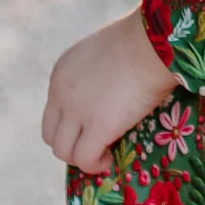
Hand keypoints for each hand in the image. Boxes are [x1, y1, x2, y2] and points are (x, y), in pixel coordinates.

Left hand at [41, 9, 176, 175]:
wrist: (154, 42)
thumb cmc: (143, 40)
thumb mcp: (105, 53)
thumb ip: (97, 72)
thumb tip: (111, 90)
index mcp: (62, 72)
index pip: (53, 110)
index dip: (70, 124)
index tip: (90, 126)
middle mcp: (61, 94)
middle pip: (50, 134)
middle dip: (70, 144)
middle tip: (94, 144)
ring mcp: (77, 112)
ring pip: (63, 151)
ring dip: (81, 157)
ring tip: (104, 154)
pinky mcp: (98, 127)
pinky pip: (85, 159)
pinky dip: (95, 164)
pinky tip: (110, 159)